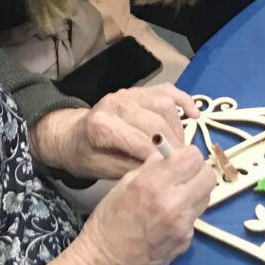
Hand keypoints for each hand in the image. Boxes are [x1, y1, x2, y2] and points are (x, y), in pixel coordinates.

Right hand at [29, 147, 214, 264]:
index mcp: (154, 183)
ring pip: (207, 196)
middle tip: (182, 177)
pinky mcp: (187, 241)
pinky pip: (196, 217)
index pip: (193, 156)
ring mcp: (183, 225)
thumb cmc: (108, 221)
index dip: (186, 156)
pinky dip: (187, 213)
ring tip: (176, 196)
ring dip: (195, 191)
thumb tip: (171, 156)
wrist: (105, 264)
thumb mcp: (125, 183)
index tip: (177, 160)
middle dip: (197, 172)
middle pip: (208, 175)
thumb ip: (153, 167)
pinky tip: (169, 218)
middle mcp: (173, 203)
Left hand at [32, 84, 198, 179]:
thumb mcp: (102, 170)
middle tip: (182, 164)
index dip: (161, 159)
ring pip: (165, 104)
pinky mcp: (138, 90)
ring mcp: (128, 93)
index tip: (174, 174)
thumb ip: (132, 168)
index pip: (141, 141)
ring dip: (178, 127)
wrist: (70, 135)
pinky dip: (183, 101)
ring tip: (181, 149)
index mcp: (102, 125)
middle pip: (156, 121)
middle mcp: (116, 103)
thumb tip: (163, 171)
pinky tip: (194, 115)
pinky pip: (166, 90)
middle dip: (173, 145)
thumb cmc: (86, 156)